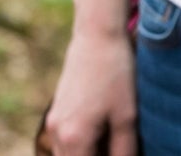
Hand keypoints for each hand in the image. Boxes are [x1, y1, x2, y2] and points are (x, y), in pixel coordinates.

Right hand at [39, 23, 137, 155]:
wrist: (97, 36)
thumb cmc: (117, 74)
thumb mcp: (127, 117)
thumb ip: (124, 151)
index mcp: (74, 138)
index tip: (121, 152)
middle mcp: (56, 133)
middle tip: (119, 147)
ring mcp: (53, 122)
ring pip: (67, 155)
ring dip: (88, 154)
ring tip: (112, 140)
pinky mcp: (56, 112)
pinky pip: (65, 142)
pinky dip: (82, 145)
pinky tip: (105, 132)